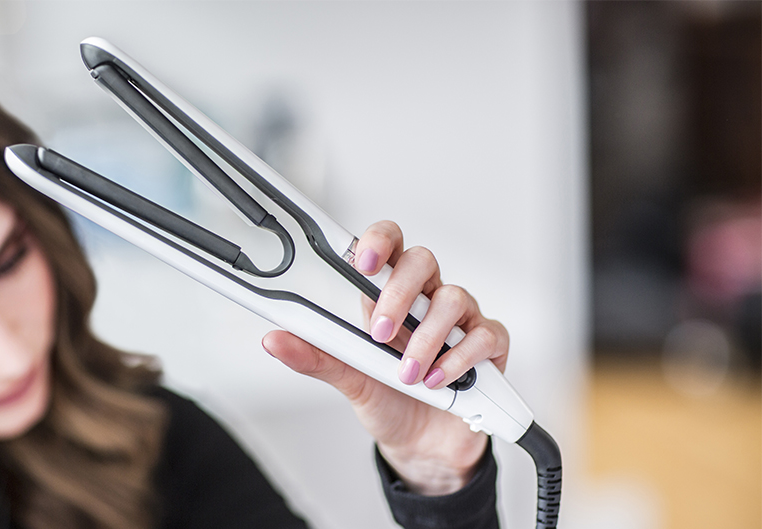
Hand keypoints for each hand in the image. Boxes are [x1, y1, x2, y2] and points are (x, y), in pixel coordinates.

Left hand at [262, 221, 508, 494]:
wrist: (422, 446)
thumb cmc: (387, 399)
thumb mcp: (348, 379)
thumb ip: (316, 357)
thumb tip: (275, 341)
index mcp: (391, 295)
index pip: (389, 246)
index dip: (379, 243)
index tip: (363, 263)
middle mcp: (427, 298)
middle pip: (422, 261)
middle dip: (398, 295)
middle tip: (379, 333)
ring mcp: (461, 319)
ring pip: (453, 298)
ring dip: (426, 338)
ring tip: (407, 373)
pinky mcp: (488, 345)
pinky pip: (483, 335)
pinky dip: (459, 359)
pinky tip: (438, 381)